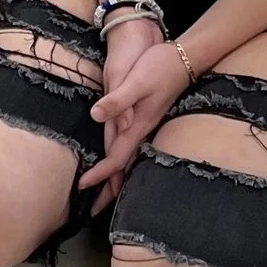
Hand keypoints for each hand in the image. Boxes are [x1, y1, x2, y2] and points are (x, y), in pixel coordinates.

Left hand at [83, 20, 191, 201]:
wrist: (184, 57)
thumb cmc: (160, 67)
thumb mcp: (137, 81)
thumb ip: (117, 100)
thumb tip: (95, 116)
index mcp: (137, 126)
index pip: (115, 159)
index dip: (98, 175)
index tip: (81, 187)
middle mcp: (141, 131)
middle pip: (123, 168)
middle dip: (109, 190)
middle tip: (93, 210)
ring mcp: (145, 126)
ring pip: (128, 161)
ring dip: (115, 180)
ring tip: (103, 195)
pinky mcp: (145, 118)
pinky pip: (131, 149)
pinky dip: (122, 163)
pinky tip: (119, 163)